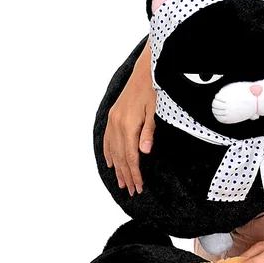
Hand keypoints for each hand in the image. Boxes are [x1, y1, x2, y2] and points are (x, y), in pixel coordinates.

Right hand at [103, 41, 156, 194]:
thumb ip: (149, 132)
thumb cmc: (154, 90)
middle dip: (127, 175)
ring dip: (117, 168)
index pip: (131, 156)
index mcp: (128, 124)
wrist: (145, 71)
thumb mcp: (156, 111)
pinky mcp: (113, 116)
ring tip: (122, 183)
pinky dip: (108, 153)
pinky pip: (107, 139)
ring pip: (112, 150)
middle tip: (132, 191)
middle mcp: (117, 123)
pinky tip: (111, 164)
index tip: (139, 187)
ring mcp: (113, 120)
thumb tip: (144, 152)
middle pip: (120, 156)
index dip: (135, 173)